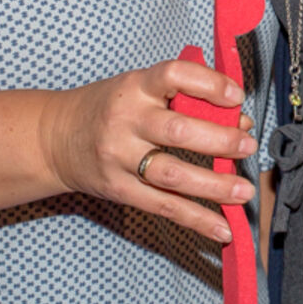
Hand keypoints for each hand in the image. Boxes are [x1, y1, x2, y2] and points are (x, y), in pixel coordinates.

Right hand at [37, 58, 257, 243]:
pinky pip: (163, 206)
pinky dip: (196, 219)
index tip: (236, 97)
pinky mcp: (118, 189)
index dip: (210, 84)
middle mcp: (127, 120)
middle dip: (221, 141)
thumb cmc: (110, 107)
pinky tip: (222, 227)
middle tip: (248, 147)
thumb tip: (240, 121)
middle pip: (179, 131)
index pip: (175, 76)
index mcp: (136, 86)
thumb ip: (187, 97)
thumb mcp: (140, 87)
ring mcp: (120, 157)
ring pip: (173, 174)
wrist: (54, 138)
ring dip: (214, 186)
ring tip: (244, 191)